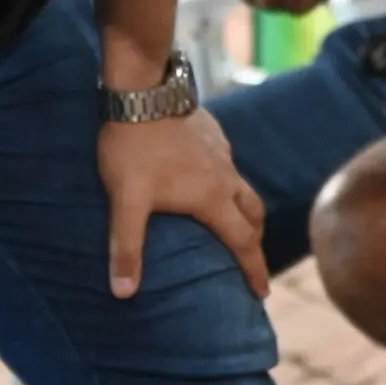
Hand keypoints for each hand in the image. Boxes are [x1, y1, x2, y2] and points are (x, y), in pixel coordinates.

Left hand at [97, 109, 270, 300]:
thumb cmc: (135, 148)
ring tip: (230, 223)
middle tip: (249, 260)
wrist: (142, 90)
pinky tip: (207, 182)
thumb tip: (124, 293)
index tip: (262, 293)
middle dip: (255, 240)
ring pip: (243, 188)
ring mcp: (222, 153)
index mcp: (213, 198)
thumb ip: (127, 247)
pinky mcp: (213, 134)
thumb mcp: (126, 200)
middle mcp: (226, 176)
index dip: (253, 269)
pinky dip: (227, 184)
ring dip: (243, 210)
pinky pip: (229, 166)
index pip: (242, 242)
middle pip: (254, 214)